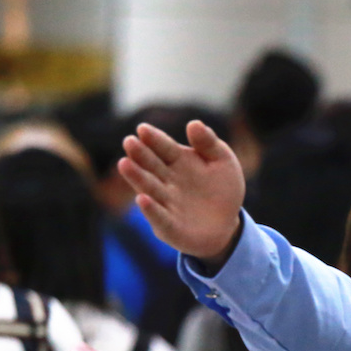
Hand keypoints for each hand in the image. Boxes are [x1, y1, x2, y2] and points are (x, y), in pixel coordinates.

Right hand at [118, 120, 244, 269]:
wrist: (226, 224)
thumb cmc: (222, 189)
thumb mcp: (223, 162)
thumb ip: (209, 143)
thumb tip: (194, 124)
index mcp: (178, 160)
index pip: (164, 147)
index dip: (154, 139)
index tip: (143, 129)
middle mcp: (166, 180)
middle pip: (151, 165)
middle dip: (140, 154)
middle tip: (129, 142)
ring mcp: (165, 203)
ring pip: (149, 188)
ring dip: (137, 177)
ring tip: (124, 164)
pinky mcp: (168, 226)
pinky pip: (160, 217)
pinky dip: (151, 210)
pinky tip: (143, 199)